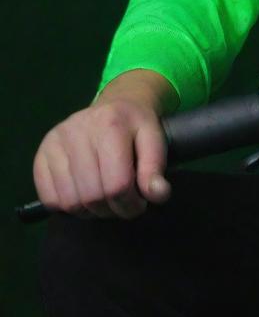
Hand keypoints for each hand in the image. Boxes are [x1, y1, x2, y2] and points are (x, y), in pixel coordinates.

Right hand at [32, 95, 171, 219]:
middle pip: (92, 196)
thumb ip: (156, 167)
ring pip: (70, 202)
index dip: (130, 204)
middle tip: (123, 204)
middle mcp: (77, 131)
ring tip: (105, 200)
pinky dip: (68, 207)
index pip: (117, 184)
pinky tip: (85, 195)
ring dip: (91, 211)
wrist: (116, 105)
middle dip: (112, 210)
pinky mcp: (41, 153)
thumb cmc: (136, 125)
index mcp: (110, 124)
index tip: (139, 204)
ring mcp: (55, 142)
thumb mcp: (155, 138)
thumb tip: (158, 195)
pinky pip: (50, 198)